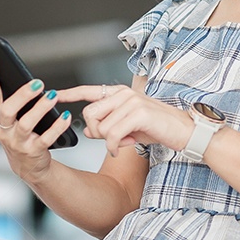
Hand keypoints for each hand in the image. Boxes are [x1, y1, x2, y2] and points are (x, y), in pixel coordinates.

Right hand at [0, 51, 72, 183]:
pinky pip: (46, 139)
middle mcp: (3, 129)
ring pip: (26, 124)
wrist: (27, 165)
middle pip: (8, 110)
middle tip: (38, 82)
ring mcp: (17, 141)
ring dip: (40, 109)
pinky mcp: (33, 151)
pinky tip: (66, 116)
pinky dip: (57, 127)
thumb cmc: (15, 133)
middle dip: (22, 95)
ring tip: (52, 95)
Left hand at [54, 85, 193, 157]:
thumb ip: (108, 125)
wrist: (184, 131)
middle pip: (89, 114)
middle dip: (96, 132)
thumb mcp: (129, 127)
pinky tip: (122, 149)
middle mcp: (123, 93)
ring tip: (125, 142)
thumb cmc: (157, 128)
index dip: (70, 93)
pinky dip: (114, 147)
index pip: (89, 91)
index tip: (54, 95)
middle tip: (112, 141)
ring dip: (108, 141)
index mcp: (120, 93)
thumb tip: (90, 132)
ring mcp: (131, 101)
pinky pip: (112, 135)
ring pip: (100, 127)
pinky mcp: (138, 113)